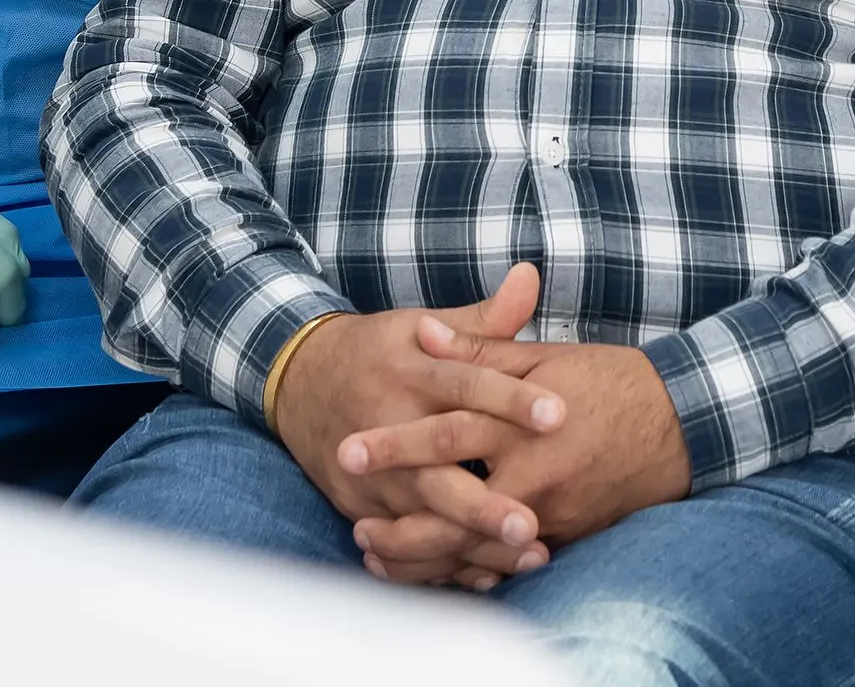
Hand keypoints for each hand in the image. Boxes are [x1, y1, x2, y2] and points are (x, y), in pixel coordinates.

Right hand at [271, 264, 568, 582]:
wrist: (297, 381)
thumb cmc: (378, 351)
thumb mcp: (419, 324)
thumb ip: (482, 318)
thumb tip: (531, 277)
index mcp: (411, 371)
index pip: (466, 384)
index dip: (511, 399)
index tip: (558, 415)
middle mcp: (389, 423)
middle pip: (440, 467)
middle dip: (485, 501)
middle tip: (532, 523)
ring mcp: (372, 472)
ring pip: (425, 515)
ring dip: (473, 541)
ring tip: (527, 557)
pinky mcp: (360, 505)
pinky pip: (403, 541)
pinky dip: (443, 562)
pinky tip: (487, 576)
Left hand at [346, 329, 689, 585]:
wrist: (682, 423)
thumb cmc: (609, 380)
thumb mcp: (543, 357)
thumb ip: (477, 346)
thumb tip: (422, 331)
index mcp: (523, 422)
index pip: (447, 434)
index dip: (395, 444)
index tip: (348, 452)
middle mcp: (536, 475)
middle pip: (455, 509)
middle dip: (401, 525)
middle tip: (355, 527)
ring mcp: (553, 513)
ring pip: (477, 549)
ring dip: (426, 558)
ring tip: (379, 556)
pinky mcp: (567, 537)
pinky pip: (509, 564)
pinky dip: (468, 571)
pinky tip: (434, 572)